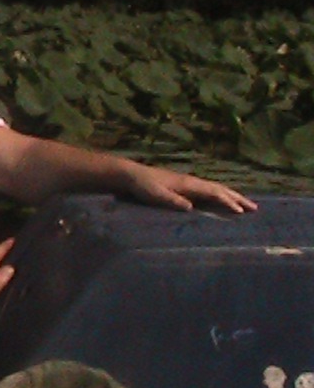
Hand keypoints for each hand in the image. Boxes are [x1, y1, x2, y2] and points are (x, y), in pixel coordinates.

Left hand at [124, 164, 256, 213]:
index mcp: (188, 184)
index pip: (214, 193)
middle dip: (237, 198)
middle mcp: (192, 182)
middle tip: (255, 208)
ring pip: (215, 189)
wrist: (131, 175)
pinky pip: (207, 191)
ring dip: (231, 196)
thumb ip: (172, 201)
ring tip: (244, 205)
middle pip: (220, 189)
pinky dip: (219, 195)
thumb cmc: (143, 186)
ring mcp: (188, 183)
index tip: (241, 212)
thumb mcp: (156, 195)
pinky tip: (221, 201)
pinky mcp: (183, 186)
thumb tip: (190, 208)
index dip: (228, 202)